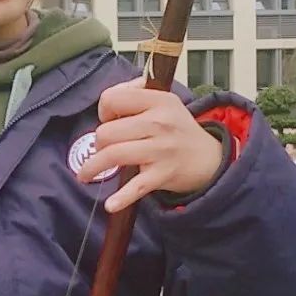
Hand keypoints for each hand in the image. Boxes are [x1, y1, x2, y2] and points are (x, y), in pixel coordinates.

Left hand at [78, 77, 223, 211]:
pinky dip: (121, 198)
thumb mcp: (165, 100)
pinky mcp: (162, 175)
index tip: (110, 120)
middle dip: (99, 142)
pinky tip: (110, 204)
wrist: (209, 158)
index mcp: (158, 100)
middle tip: (106, 147)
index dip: (104, 110)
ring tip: (86, 174)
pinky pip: (136, 187)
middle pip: (106, 131)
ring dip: (93, 167)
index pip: (112, 98)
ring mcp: (160, 150)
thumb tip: (108, 99)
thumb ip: (135, 91)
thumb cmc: (177, 128)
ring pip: (112, 155)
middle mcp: (159, 123)